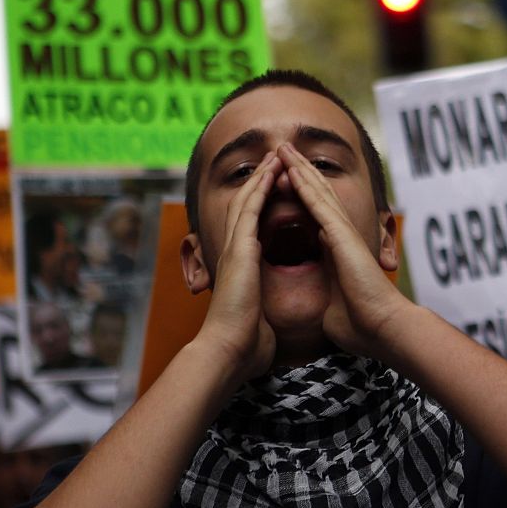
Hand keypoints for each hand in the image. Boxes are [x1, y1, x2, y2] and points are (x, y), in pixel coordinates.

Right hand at [193, 154, 280, 383]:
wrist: (229, 352)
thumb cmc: (245, 344)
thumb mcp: (258, 320)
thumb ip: (260, 312)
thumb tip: (266, 324)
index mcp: (242, 269)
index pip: (253, 227)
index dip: (264, 205)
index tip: (277, 187)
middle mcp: (236, 254)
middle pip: (247, 207)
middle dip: (261, 182)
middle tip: (274, 159)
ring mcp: (235, 250)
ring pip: (247, 201)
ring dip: (261, 176)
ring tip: (275, 155)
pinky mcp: (240, 250)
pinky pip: (250, 211)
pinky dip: (261, 188)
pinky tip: (271, 171)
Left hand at [277, 143, 411, 358]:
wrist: (379, 328)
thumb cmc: (359, 323)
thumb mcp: (333, 302)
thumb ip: (328, 292)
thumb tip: (322, 301)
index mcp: (335, 251)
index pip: (314, 214)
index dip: (300, 194)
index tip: (282, 179)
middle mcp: (340, 235)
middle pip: (317, 194)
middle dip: (299, 171)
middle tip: (283, 149)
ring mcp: (342, 232)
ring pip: (317, 191)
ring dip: (299, 168)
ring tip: (284, 147)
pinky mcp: (341, 235)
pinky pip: (318, 204)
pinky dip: (304, 184)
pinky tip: (291, 168)